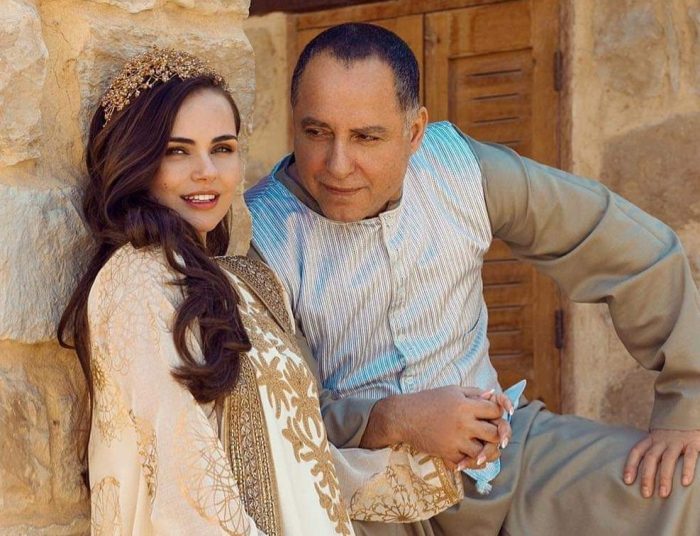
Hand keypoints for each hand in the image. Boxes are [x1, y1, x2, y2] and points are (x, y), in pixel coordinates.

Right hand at [361, 385, 511, 468]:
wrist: (405, 417)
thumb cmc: (429, 400)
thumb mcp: (452, 390)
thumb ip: (474, 393)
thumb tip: (493, 395)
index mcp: (465, 405)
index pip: (496, 412)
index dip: (498, 413)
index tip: (493, 415)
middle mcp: (463, 424)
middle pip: (495, 434)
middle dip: (498, 434)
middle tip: (494, 433)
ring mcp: (456, 441)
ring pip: (485, 452)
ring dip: (488, 451)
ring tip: (486, 446)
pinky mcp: (448, 454)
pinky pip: (469, 463)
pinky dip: (473, 461)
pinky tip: (472, 455)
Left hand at [623, 429, 699, 497]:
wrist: (689, 416)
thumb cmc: (671, 436)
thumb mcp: (658, 440)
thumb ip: (650, 452)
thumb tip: (639, 475)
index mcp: (651, 440)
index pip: (637, 451)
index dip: (630, 465)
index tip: (627, 481)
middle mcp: (662, 440)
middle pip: (651, 458)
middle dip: (647, 476)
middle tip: (645, 494)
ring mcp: (677, 441)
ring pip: (668, 459)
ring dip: (664, 477)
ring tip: (663, 494)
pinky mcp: (693, 443)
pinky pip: (689, 457)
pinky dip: (687, 469)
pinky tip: (685, 482)